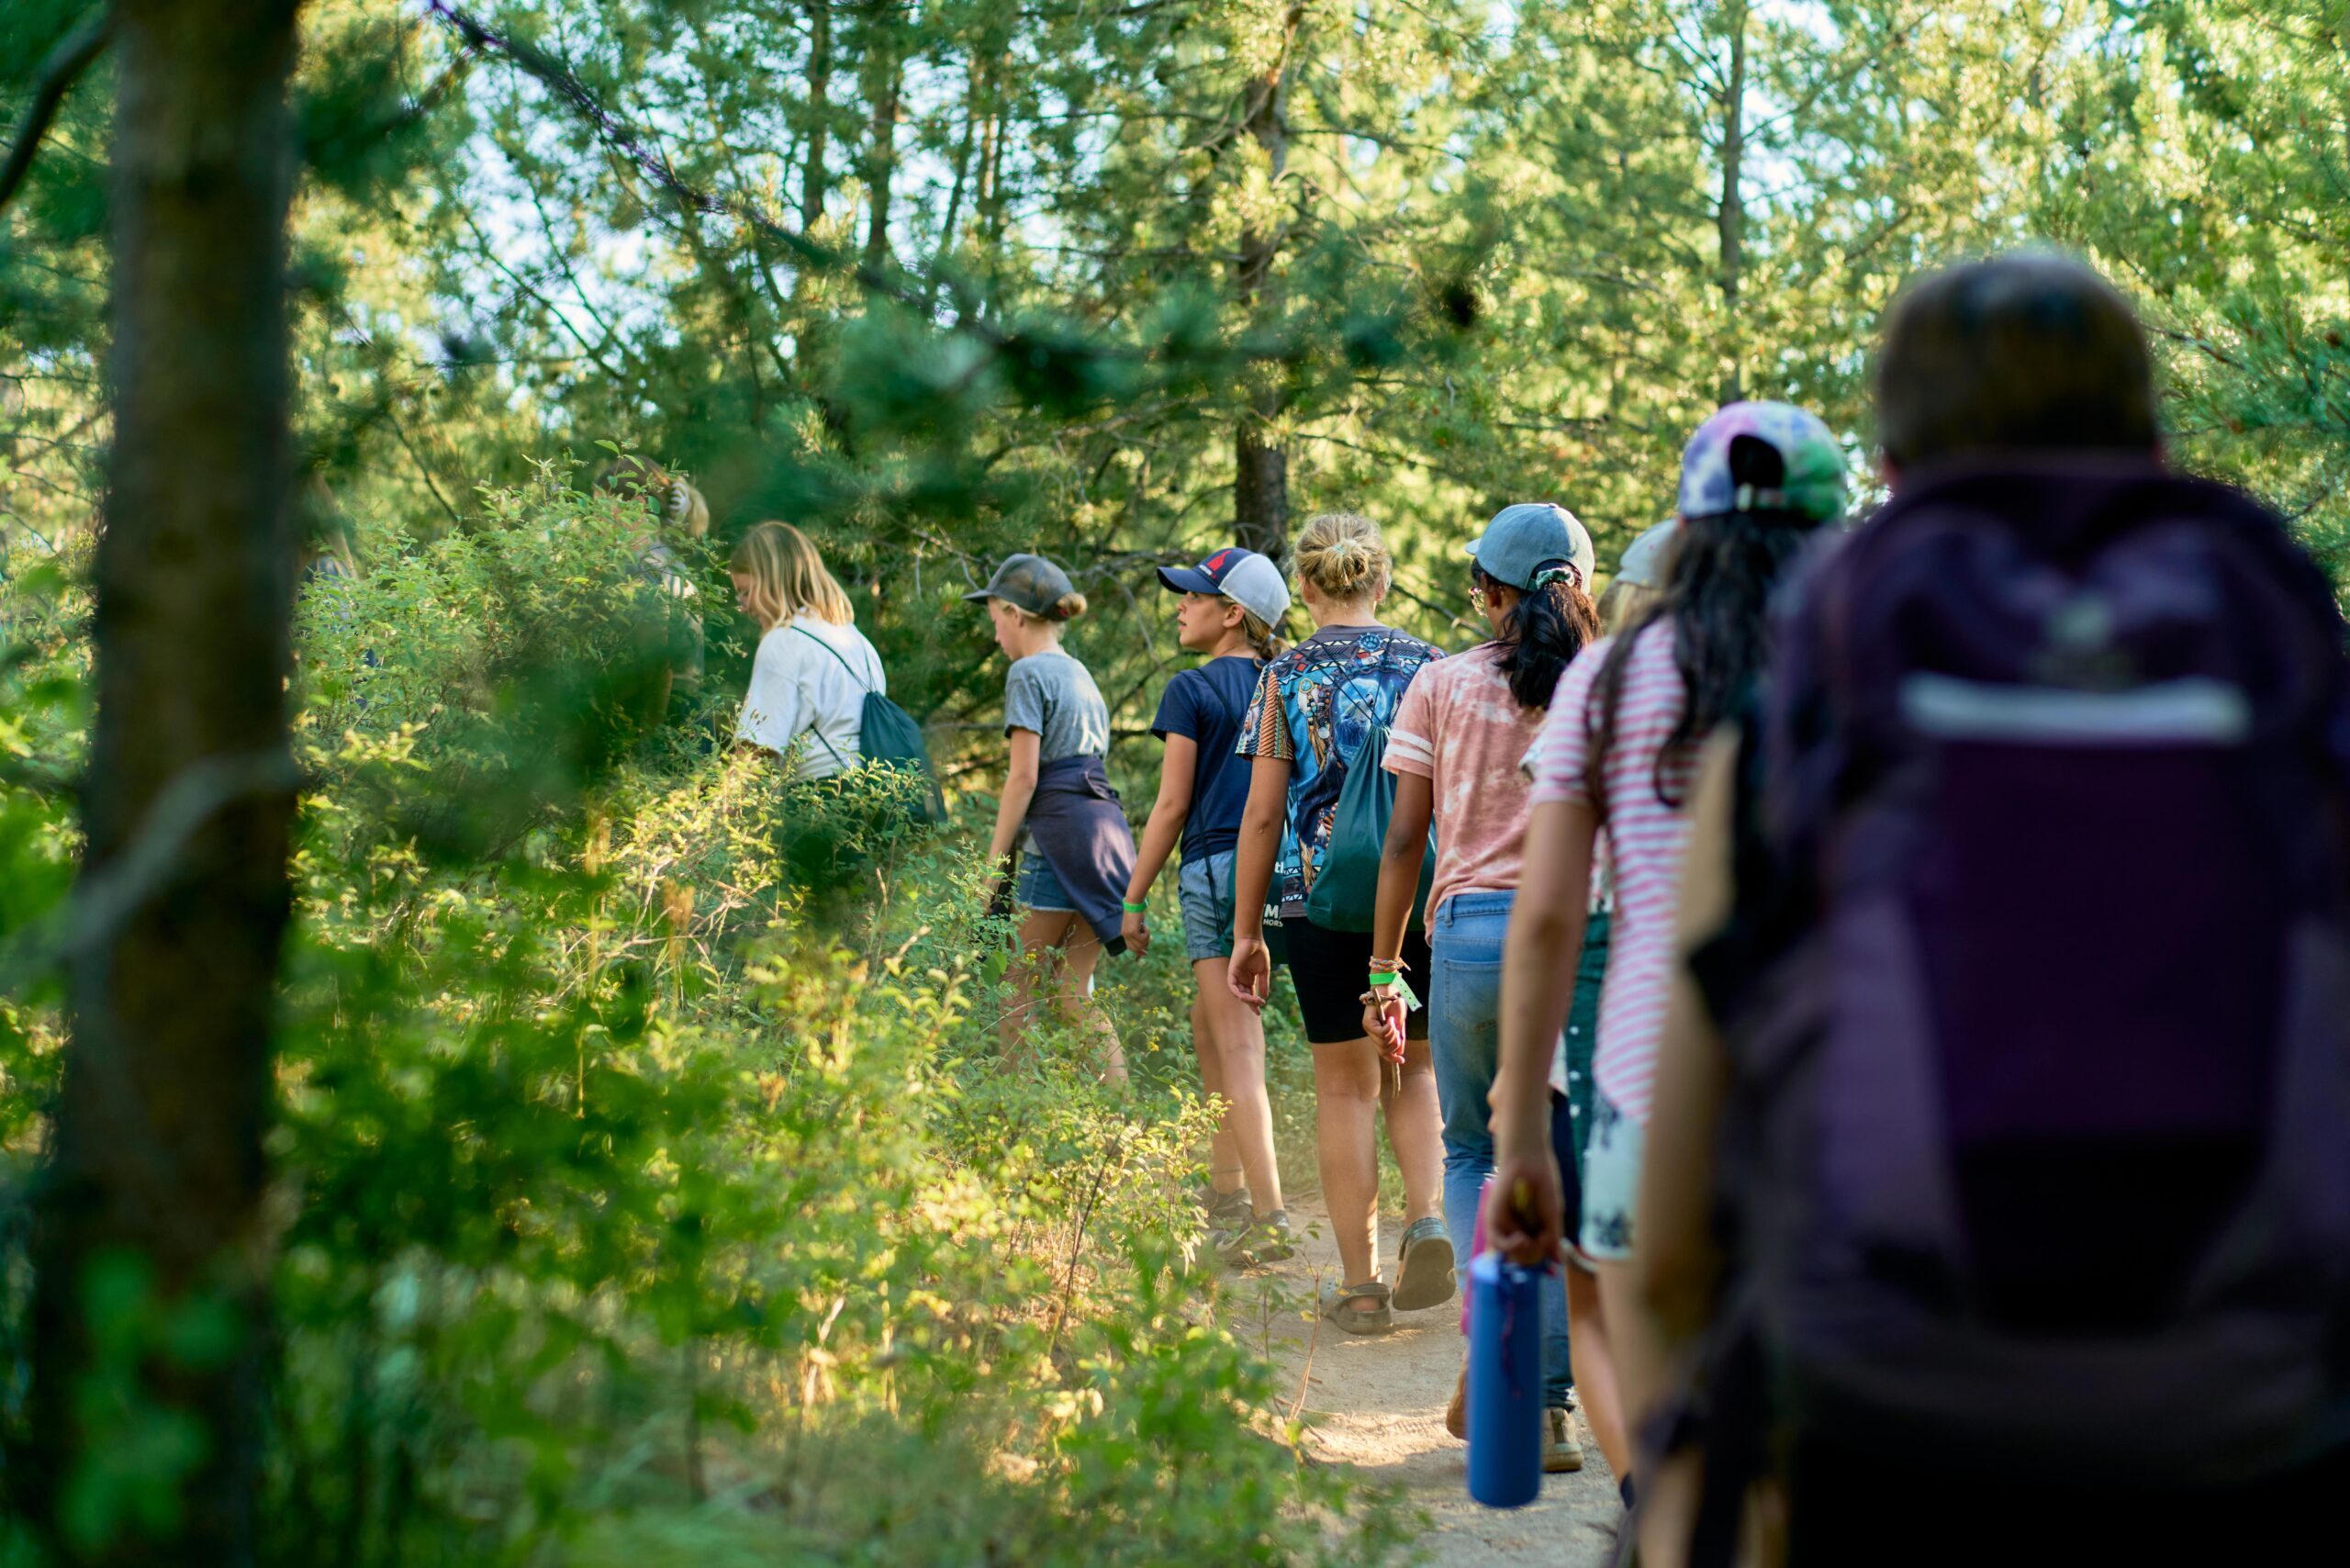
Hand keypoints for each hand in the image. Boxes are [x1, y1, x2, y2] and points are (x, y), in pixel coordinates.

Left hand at [1121, 908, 1149, 953]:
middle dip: (1145, 944)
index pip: (1131, 948)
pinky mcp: (1133, 932)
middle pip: (1137, 948)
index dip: (1138, 952)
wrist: (1133, 904)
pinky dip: (1147, 932)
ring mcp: (1128, 934)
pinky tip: (1144, 925)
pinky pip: (1143, 938)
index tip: (1145, 953)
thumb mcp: (1137, 924)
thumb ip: (1138, 933)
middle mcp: (1125, 935)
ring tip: (1145, 928)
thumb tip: (1144, 943)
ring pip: (1141, 944)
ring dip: (1146, 937)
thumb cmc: (1136, 912)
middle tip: (1147, 934)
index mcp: (1124, 934)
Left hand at [1228, 934, 1271, 1010]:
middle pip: (1245, 996)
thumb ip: (1264, 983)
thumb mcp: (1264, 970)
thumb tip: (1265, 996)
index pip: (1250, 995)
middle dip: (1251, 1004)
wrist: (1253, 940)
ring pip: (1238, 993)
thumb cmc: (1259, 952)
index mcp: (1250, 979)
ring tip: (1256, 1001)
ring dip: (1246, 999)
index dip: (1254, 1004)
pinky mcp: (1231, 972)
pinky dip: (1237, 993)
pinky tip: (1245, 996)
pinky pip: (1232, 986)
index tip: (1260, 1012)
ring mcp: (1236, 976)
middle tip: (1259, 1008)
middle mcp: (1242, 980)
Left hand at [1361, 985, 1404, 1057]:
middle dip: (1394, 1045)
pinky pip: (1381, 1033)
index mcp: (1378, 1034)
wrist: (1390, 990)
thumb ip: (1399, 1039)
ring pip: (1382, 1043)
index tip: (1401, 1060)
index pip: (1382, 1052)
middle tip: (1399, 1033)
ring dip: (1393, 1035)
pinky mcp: (1367, 1022)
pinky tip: (1391, 1020)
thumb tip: (1400, 1054)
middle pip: (1383, 1051)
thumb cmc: (1395, 1004)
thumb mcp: (1400, 1025)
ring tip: (1395, 1023)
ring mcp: (1368, 1028)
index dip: (1391, 1058)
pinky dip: (1389, 1028)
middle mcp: (1371, 1033)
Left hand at [1483, 1117, 1566, 1268]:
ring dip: (1523, 1253)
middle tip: (1542, 1243)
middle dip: (1533, 1258)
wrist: (1530, 1161)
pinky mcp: (1493, 1218)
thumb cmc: (1543, 1182)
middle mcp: (1517, 1230)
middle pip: (1522, 1260)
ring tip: (1532, 1240)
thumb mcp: (1553, 1214)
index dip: (1541, 1264)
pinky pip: (1498, 1242)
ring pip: (1509, 1255)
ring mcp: (1504, 1226)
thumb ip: (1553, 1238)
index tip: (1550, 1267)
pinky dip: (1510, 1245)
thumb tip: (1558, 1262)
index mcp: (1532, 1230)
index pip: (1534, 1257)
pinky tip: (1522, 1238)